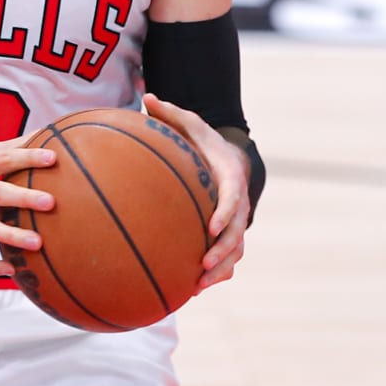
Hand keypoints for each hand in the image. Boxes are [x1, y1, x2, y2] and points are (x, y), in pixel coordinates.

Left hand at [142, 94, 249, 292]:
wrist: (229, 159)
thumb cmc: (204, 142)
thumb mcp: (191, 123)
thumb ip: (171, 114)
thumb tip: (147, 97)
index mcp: (231, 178)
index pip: (233, 198)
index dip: (225, 213)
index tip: (211, 227)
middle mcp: (239, 204)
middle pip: (237, 233)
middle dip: (221, 251)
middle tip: (202, 264)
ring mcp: (236, 223)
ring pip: (235, 252)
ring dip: (218, 271)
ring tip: (196, 286)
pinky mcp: (228, 236)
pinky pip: (227, 260)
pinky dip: (214, 275)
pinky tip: (192, 289)